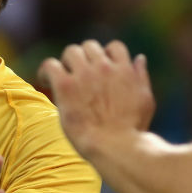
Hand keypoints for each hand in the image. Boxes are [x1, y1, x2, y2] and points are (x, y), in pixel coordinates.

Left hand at [37, 40, 154, 156]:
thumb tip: (140, 57)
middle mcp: (104, 67)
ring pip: (70, 52)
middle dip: (85, 58)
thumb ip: (140, 76)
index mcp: (124, 70)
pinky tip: (47, 82)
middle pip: (90, 46)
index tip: (99, 68)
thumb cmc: (132, 129)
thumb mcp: (145, 99)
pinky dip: (46, 71)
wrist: (116, 146)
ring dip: (67, 62)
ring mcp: (84, 75)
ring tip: (64, 78)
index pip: (114, 47)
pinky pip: (50, 65)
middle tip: (78, 75)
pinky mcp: (65, 86)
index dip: (106, 55)